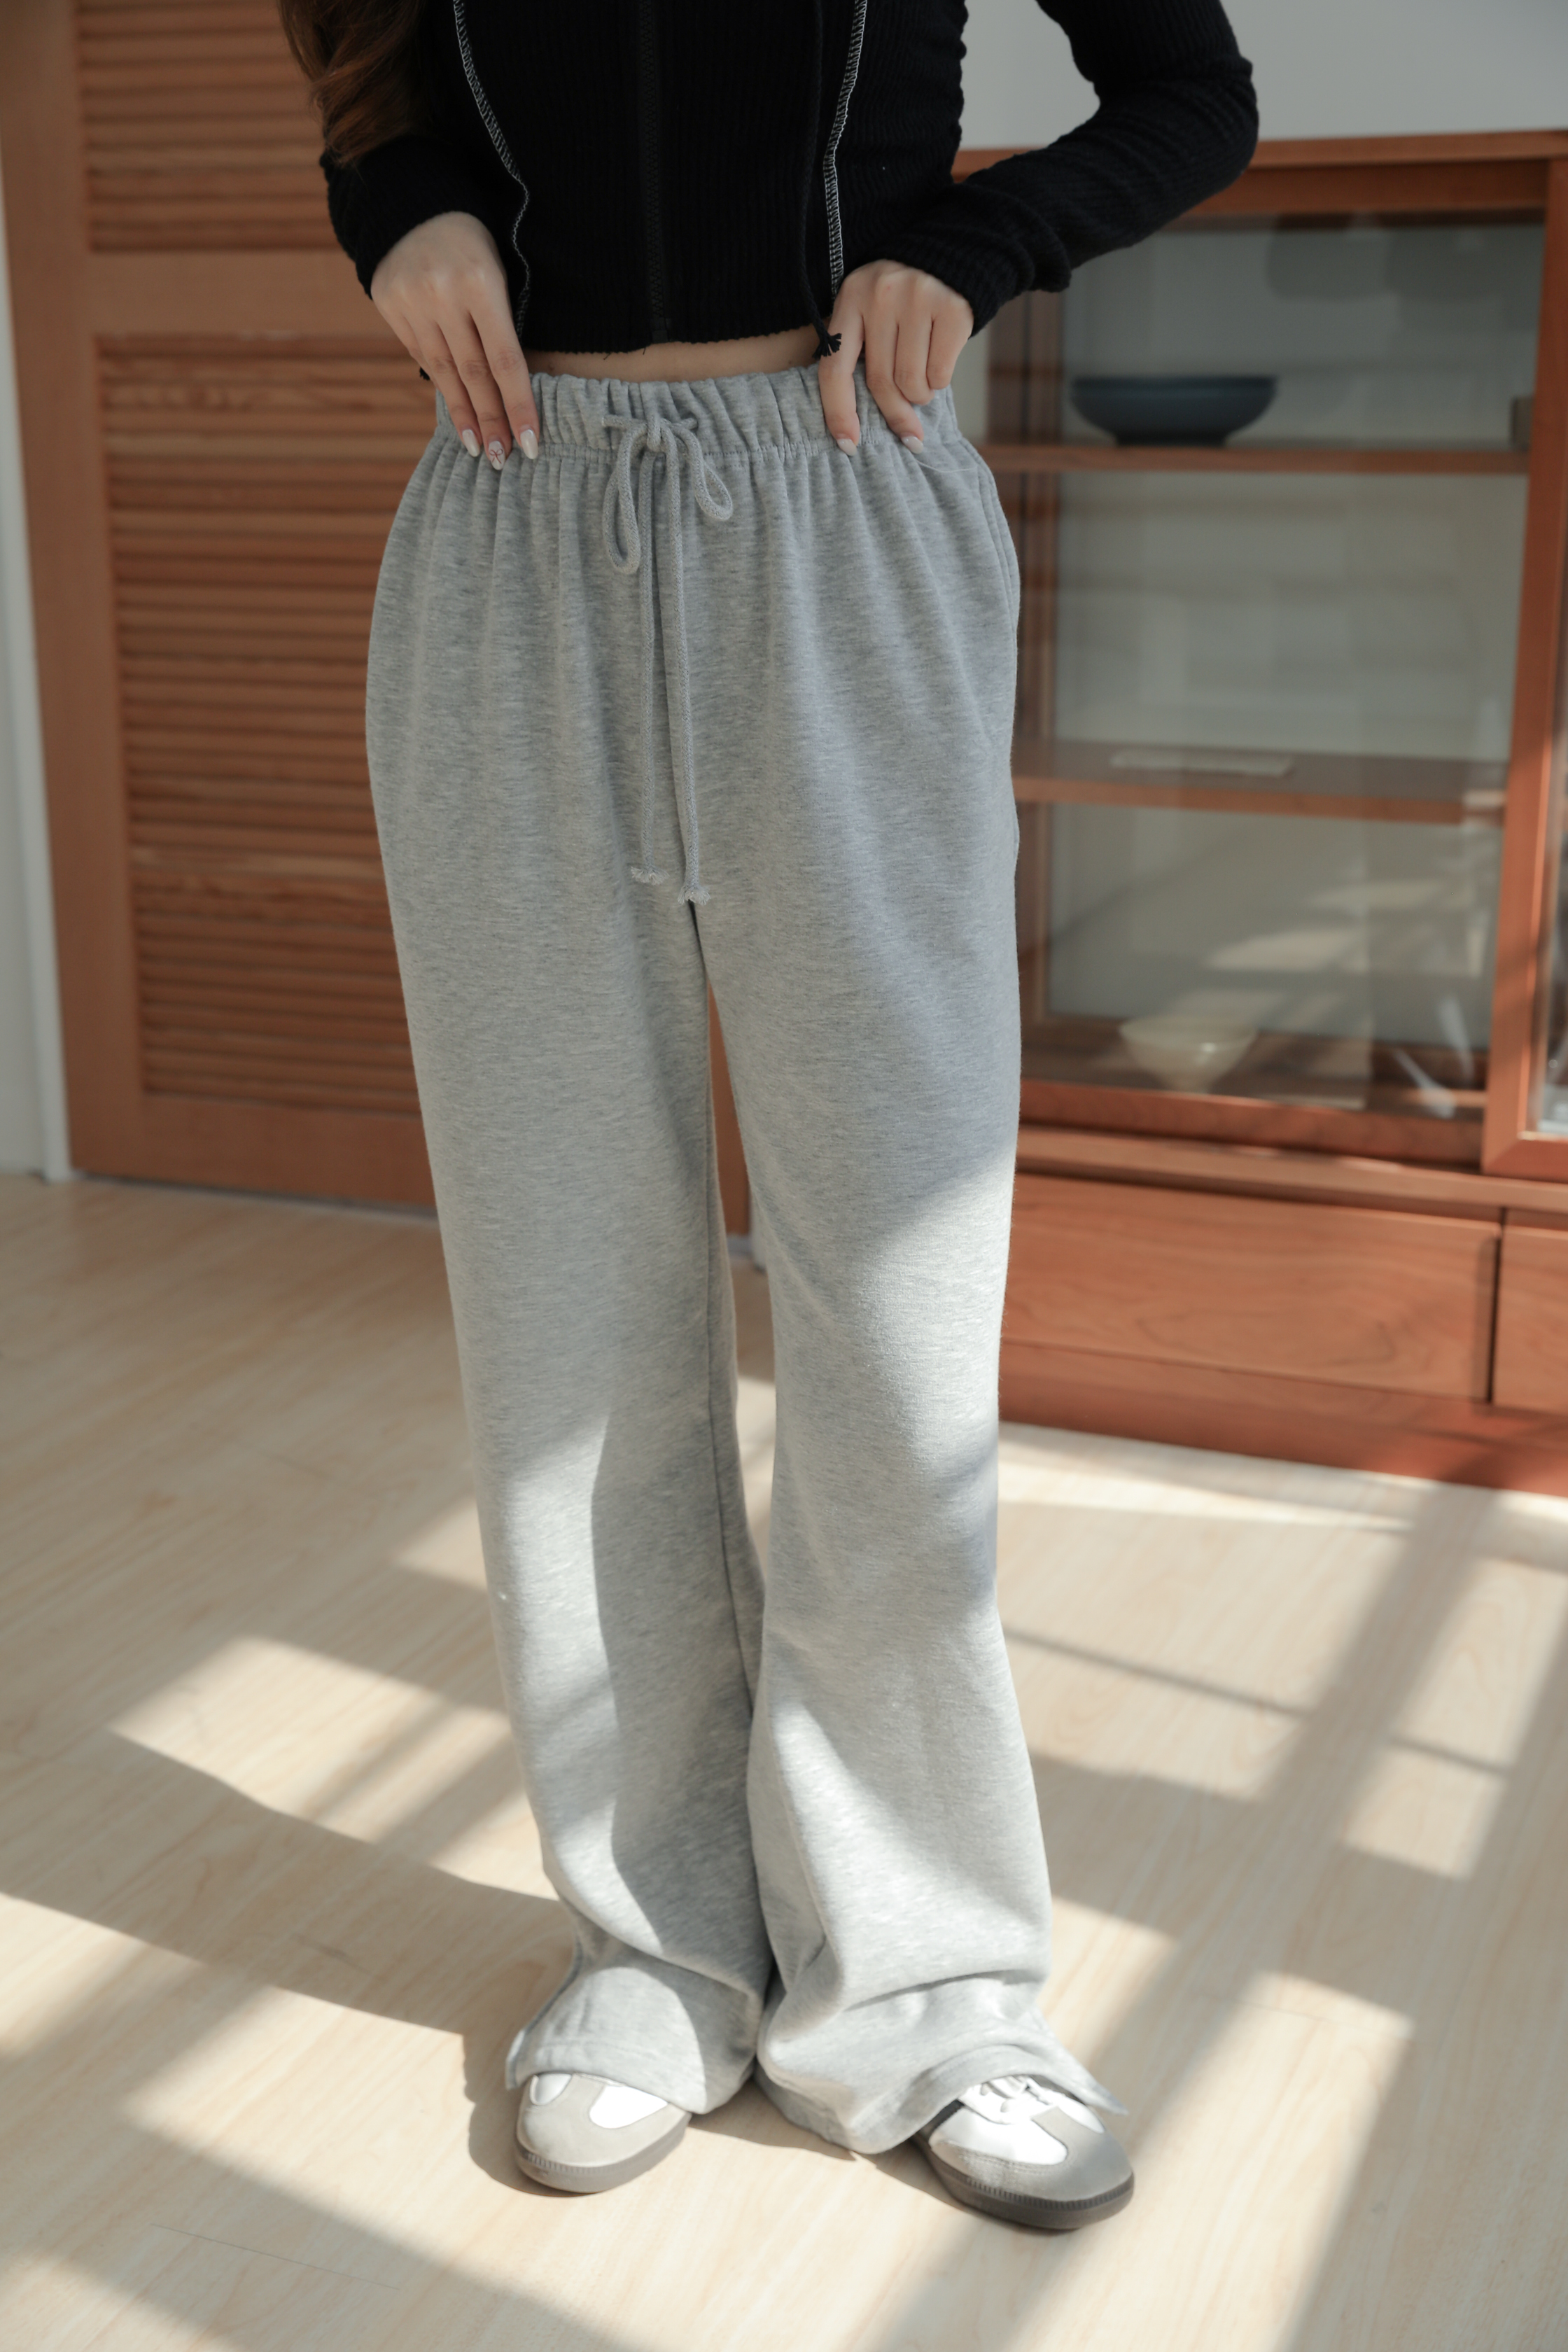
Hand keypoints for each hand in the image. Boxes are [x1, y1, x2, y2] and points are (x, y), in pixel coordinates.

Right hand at [370, 212, 540, 465]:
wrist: (413, 201)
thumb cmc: (472, 242)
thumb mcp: (498, 269)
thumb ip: (502, 323)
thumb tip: (511, 391)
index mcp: (480, 282)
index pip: (505, 359)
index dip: (518, 405)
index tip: (529, 445)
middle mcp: (443, 294)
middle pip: (473, 373)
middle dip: (491, 420)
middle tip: (502, 460)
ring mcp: (411, 300)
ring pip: (444, 371)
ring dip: (464, 414)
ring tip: (478, 448)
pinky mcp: (388, 303)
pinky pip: (421, 354)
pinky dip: (441, 385)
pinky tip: (456, 412)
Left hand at [817, 260, 973, 451]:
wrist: (953, 253)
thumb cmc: (903, 296)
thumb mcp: (870, 307)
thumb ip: (860, 347)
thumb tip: (855, 422)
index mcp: (851, 297)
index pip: (834, 367)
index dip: (838, 412)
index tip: (848, 445)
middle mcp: (881, 295)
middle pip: (880, 381)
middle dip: (894, 413)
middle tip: (907, 431)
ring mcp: (918, 299)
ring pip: (912, 383)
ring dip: (919, 396)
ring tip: (923, 380)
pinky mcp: (952, 308)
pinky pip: (940, 374)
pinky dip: (940, 381)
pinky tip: (940, 361)